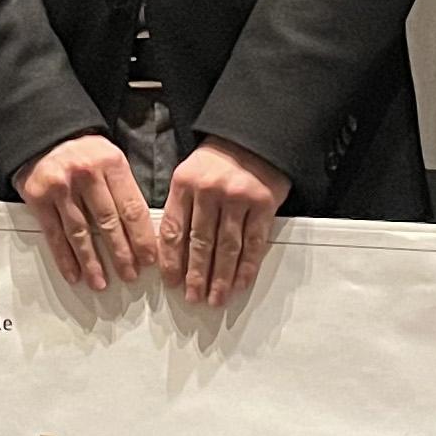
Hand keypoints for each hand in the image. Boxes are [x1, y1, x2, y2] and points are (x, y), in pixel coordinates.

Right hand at [15, 132, 157, 292]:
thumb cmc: (82, 151)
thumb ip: (123, 189)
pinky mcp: (39, 198)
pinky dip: (64, 257)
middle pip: (108, 223)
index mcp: (111, 164)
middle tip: (129, 275)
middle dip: (121, 254)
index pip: (131, 207)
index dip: (141, 237)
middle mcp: (86, 175)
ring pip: (80, 233)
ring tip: (100, 282)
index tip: (148, 258)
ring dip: (92, 262)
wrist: (44, 135)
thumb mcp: (110, 159)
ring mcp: (61, 187)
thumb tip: (141, 232)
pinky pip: (54, 234)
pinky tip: (74, 273)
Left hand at [158, 137, 285, 307]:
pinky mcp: (263, 203)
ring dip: (220, 277)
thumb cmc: (219, 159)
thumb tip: (172, 251)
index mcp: (185, 183)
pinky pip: (253, 242)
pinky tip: (240, 282)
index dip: (171, 260)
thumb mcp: (189, 173)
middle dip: (196, 275)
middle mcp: (210, 191)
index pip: (174, 229)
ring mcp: (238, 198)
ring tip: (216, 298)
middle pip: (200, 242)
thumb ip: (180, 206)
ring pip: (226, 247)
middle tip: (193, 297)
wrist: (254, 137)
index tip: (171, 282)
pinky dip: (246, 266)